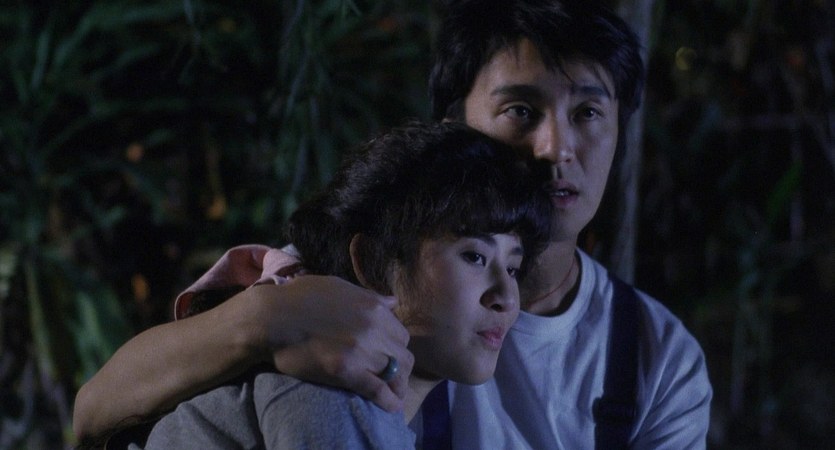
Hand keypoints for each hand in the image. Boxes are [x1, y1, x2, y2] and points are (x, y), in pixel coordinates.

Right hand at [246, 276, 413, 411]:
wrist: (271, 317)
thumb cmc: (299, 298)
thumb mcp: (339, 287)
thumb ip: (369, 297)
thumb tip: (393, 302)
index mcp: (374, 307)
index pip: (401, 333)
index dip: (396, 346)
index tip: (388, 355)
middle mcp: (374, 328)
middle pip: (404, 354)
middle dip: (400, 367)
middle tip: (392, 377)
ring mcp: (362, 350)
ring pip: (397, 373)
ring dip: (398, 385)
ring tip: (393, 394)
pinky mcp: (346, 371)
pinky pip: (378, 389)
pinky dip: (388, 400)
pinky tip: (391, 405)